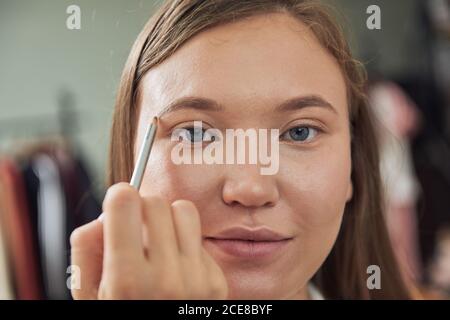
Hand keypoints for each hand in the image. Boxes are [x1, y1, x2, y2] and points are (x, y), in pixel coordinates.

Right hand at [70, 182, 227, 298]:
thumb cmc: (122, 314)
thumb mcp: (90, 296)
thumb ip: (87, 249)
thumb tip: (104, 214)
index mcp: (127, 280)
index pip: (126, 201)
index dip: (118, 198)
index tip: (119, 206)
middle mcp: (166, 278)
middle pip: (156, 202)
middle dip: (141, 210)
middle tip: (136, 231)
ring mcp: (196, 280)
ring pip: (185, 211)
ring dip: (168, 220)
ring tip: (158, 243)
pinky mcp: (217, 283)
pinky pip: (200, 240)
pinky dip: (185, 245)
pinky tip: (175, 267)